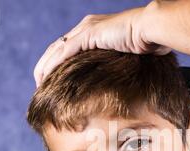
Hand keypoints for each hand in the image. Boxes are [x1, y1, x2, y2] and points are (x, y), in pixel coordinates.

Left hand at [33, 8, 170, 86]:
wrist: (152, 30)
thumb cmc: (146, 44)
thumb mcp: (127, 56)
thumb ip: (117, 63)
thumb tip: (120, 81)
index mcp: (94, 31)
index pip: (68, 47)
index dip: (57, 63)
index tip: (52, 79)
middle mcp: (86, 27)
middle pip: (57, 47)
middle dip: (46, 65)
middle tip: (39, 83)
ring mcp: (86, 29)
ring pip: (56, 49)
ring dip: (45, 67)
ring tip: (38, 84)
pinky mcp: (89, 35)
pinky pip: (64, 52)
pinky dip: (53, 65)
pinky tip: (45, 77)